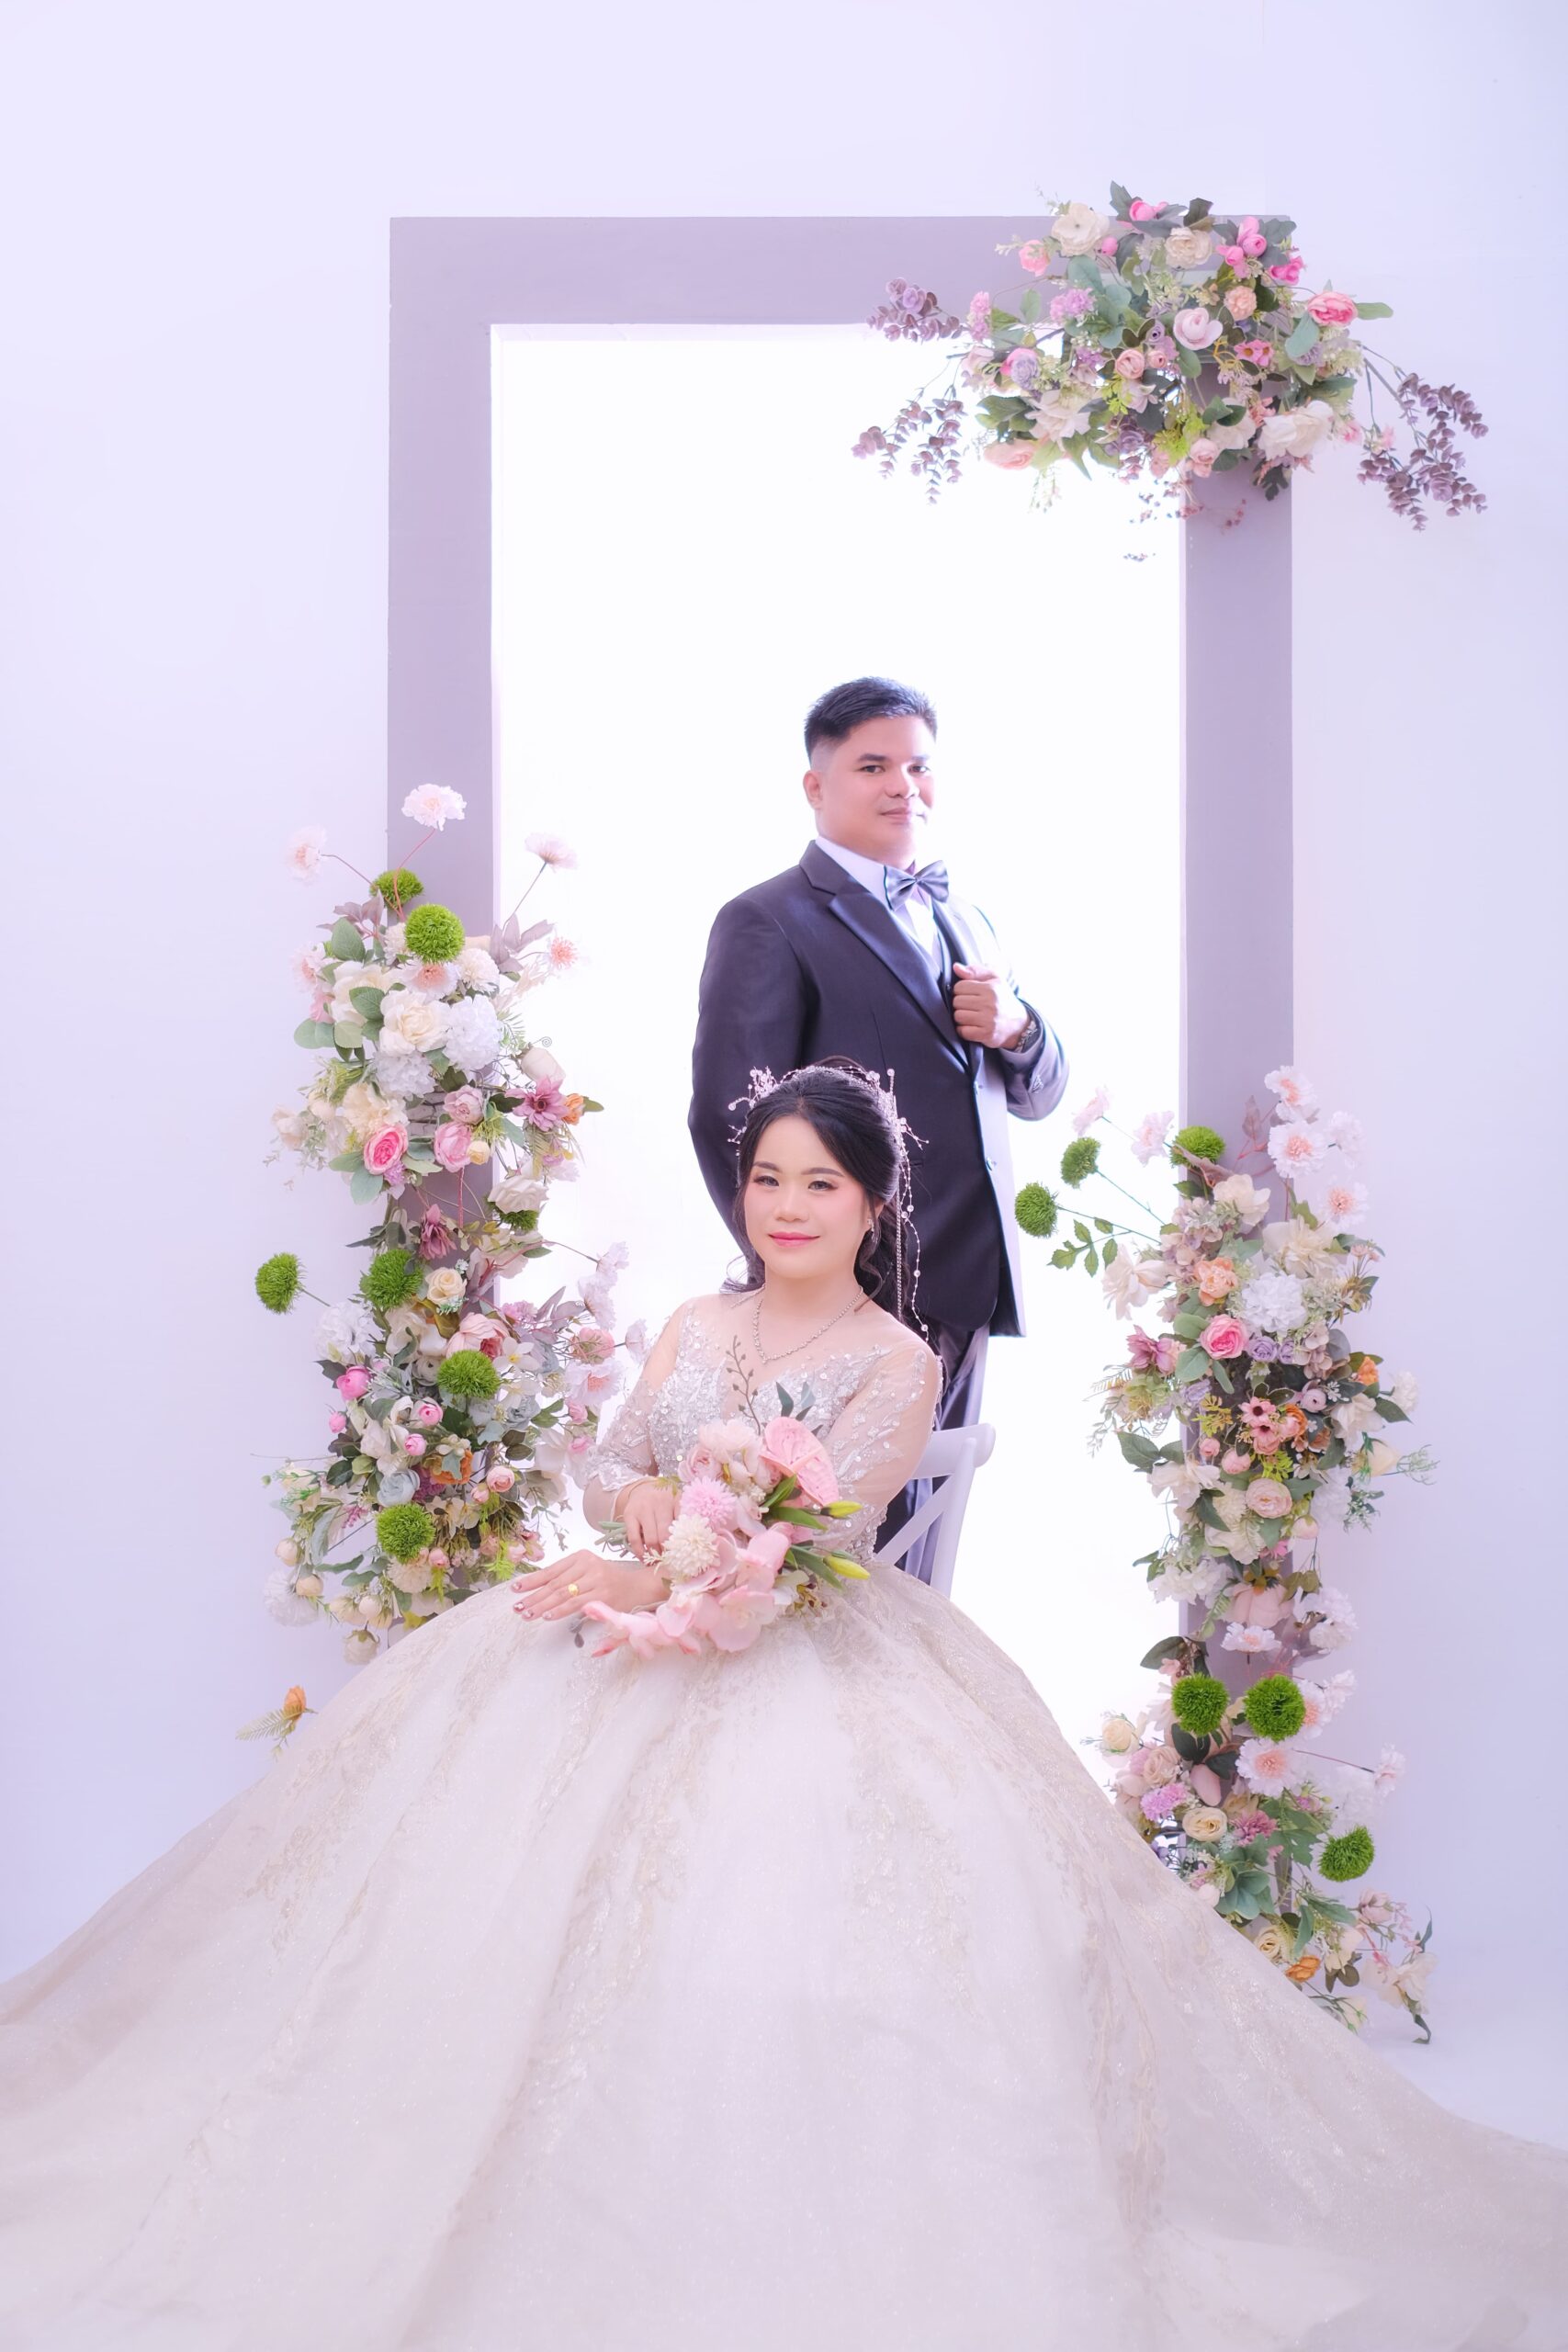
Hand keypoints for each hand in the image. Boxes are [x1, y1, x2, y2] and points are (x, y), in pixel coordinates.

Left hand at [512, 1548, 666, 1622]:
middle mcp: (587, 1565)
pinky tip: (547, 1616)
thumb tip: (538, 1590)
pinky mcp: (603, 1595)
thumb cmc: (610, 1581)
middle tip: (517, 1607)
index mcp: (580, 1556)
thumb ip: (568, 1578)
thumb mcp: (588, 1572)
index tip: (515, 1588)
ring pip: (562, 1594)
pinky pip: (576, 1603)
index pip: (551, 1570)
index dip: (532, 1580)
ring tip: (527, 1614)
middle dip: (533, 1596)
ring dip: (542, 1606)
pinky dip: (559, 1610)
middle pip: (554, 1583)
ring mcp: (595, 1579)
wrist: (639, 1586)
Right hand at [615, 1477, 678, 1560]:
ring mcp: (643, 1508)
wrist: (644, 1488)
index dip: (684, 1541)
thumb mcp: (678, 1504)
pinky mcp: (629, 1514)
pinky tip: (644, 1558)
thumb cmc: (665, 1502)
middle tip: (671, 1562)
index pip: (683, 1523)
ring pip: (651, 1539)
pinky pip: (634, 1538)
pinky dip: (639, 1552)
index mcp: (676, 1500)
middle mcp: (660, 1502)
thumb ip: (686, 1519)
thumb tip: (691, 1543)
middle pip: (666, 1534)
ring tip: (658, 1561)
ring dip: (655, 1554)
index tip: (685, 1554)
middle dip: (668, 1552)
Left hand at [951, 963, 1029, 1049]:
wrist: (1019, 1024)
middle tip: (970, 1006)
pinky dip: (963, 1030)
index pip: (959, 987)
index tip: (969, 994)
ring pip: (958, 1016)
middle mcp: (990, 1004)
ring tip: (971, 1016)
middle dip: (960, 1004)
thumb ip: (975, 971)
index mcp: (991, 988)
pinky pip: (963, 1031)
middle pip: (957, 1002)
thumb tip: (956, 967)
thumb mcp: (994, 979)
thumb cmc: (1002, 999)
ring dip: (961, 1018)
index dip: (961, 991)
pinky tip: (971, 1026)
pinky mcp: (986, 1034)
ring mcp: (988, 1020)